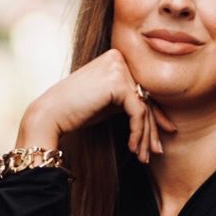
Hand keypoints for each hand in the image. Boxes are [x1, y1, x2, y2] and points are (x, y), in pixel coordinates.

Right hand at [17, 49, 175, 164]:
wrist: (50, 115)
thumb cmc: (75, 111)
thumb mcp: (108, 103)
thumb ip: (129, 101)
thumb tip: (155, 115)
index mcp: (115, 58)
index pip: (142, 89)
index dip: (155, 114)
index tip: (165, 133)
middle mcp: (118, 58)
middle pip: (145, 97)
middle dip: (152, 128)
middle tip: (156, 151)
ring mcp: (118, 68)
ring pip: (144, 107)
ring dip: (145, 135)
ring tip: (144, 156)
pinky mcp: (117, 83)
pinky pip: (137, 112)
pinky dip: (137, 132)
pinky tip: (132, 147)